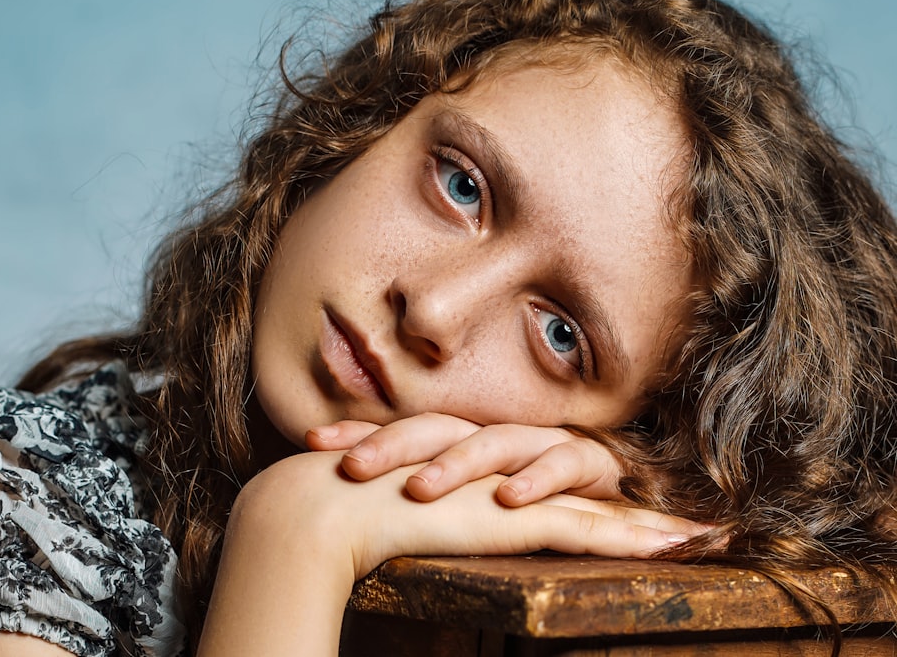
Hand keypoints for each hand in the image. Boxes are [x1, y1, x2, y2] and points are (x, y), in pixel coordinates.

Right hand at [201, 451, 702, 656]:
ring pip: (599, 506)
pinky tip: (680, 545)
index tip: (622, 509)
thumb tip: (386, 529)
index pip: (541, 482)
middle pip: (584, 487)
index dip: (584, 495)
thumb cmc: (340, 509)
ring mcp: (510, 491)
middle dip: (636, 504)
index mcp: (473, 474)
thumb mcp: (378, 514)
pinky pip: (590, 529)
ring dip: (653, 523)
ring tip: (706, 537)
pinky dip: (637, 538)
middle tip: (690, 521)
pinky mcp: (514, 515)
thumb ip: (398, 514)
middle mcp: (500, 475)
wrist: (322, 504)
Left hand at [306, 414, 621, 506]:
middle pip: (437, 428)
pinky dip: (537, 481)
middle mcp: (494, 432)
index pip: (403, 429)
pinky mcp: (586, 459)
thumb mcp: (472, 494)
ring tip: (420, 489)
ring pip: (492, 442)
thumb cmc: (534, 488)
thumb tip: (349, 502)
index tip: (312, 441)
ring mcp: (537, 440)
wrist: (617, 486)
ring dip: (456, 465)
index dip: (359, 431)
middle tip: (352, 469)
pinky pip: (561, 464)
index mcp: (461, 437)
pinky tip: (510, 500)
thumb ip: (423, 493)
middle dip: (392, 445)